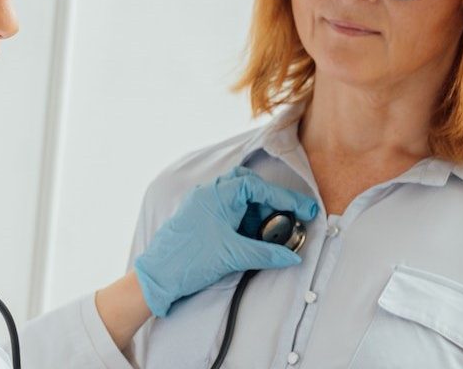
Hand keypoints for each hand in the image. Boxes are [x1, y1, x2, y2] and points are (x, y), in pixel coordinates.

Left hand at [133, 166, 319, 316]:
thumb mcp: (234, 255)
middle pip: (248, 185)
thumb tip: (292, 256)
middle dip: (269, 202)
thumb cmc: (190, 260)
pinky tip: (250, 238)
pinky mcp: (198, 216)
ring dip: (255, 212)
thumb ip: (266, 253)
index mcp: (219, 193)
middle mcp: (209, 192)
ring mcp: (201, 203)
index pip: (260, 187)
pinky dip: (242, 219)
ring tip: (268, 234)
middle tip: (284, 220)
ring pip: (237, 197)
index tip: (305, 209)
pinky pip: (226, 209)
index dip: (286, 198)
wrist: (157, 276)